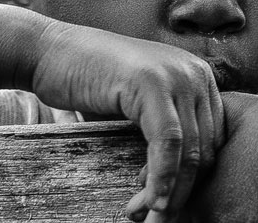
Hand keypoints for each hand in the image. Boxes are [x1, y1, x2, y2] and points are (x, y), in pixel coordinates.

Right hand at [29, 21, 223, 221]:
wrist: (45, 51)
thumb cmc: (85, 82)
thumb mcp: (135, 107)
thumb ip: (160, 132)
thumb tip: (176, 185)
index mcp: (197, 77)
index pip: (212, 140)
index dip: (193, 179)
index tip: (167, 204)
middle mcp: (195, 73)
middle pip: (205, 148)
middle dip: (183, 192)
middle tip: (158, 221)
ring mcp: (176, 74)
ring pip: (189, 150)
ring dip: (170, 193)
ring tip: (149, 219)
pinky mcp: (152, 83)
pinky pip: (167, 142)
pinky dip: (160, 178)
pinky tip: (148, 201)